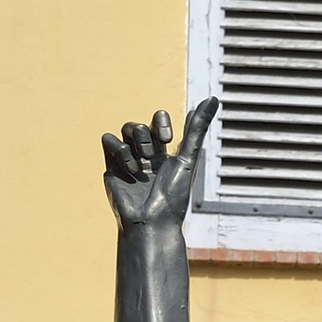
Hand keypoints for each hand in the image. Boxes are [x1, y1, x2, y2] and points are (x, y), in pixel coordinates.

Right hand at [101, 100, 216, 232]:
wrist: (151, 223)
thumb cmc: (173, 197)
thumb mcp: (188, 159)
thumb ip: (197, 129)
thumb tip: (214, 97)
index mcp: (165, 154)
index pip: (159, 120)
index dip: (161, 121)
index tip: (167, 139)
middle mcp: (146, 155)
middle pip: (142, 126)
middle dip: (147, 137)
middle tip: (152, 157)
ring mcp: (128, 160)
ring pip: (126, 129)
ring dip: (135, 144)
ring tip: (141, 166)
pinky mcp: (111, 167)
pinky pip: (108, 139)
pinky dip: (119, 151)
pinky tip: (129, 171)